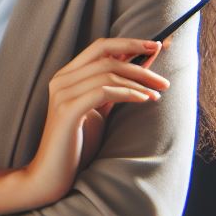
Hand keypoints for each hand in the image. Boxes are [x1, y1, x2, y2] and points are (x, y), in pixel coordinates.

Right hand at [26, 37, 169, 206]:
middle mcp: (61, 79)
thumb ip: (113, 88)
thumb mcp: (99, 111)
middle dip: (139, 59)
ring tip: (158, 94)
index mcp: (66, 75)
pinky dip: (128, 92)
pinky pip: (103, 92)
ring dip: (139, 80)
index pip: (100, 47)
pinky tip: (145, 99)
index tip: (157, 45)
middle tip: (164, 78)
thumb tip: (141, 67)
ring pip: (107, 72)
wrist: (51, 173)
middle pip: (105, 55)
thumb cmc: (77, 144)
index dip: (129, 42)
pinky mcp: (67, 110)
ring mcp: (62, 94)